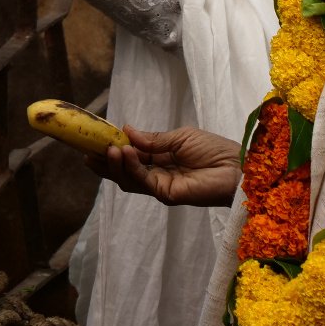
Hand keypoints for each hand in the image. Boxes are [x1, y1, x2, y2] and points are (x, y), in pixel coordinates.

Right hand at [87, 125, 240, 207]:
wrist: (236, 166)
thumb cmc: (214, 150)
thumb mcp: (179, 137)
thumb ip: (153, 139)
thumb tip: (126, 130)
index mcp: (161, 159)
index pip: (132, 155)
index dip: (114, 148)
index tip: (95, 139)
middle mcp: (158, 174)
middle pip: (125, 171)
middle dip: (105, 162)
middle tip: (87, 151)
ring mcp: (161, 186)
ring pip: (129, 179)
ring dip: (116, 164)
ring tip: (109, 148)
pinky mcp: (167, 194)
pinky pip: (143, 181)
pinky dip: (132, 168)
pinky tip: (126, 153)